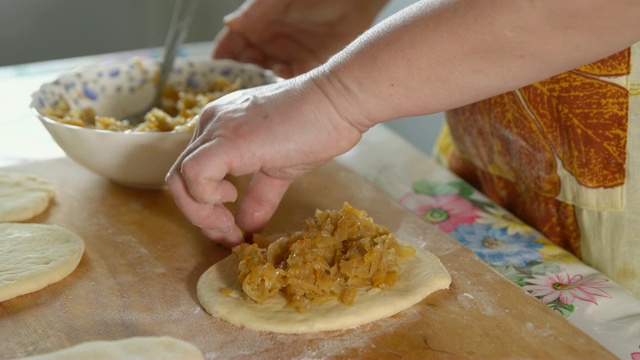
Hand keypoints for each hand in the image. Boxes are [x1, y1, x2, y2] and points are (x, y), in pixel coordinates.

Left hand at [166, 76, 365, 246]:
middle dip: (200, 216)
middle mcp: (210, 124)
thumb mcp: (278, 170)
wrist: (338, 104)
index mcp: (220, 128)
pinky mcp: (227, 140)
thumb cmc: (316, 128)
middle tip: (229, 234)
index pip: (193, 172)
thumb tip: (248, 228)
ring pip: (179, 178)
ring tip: (229, 225)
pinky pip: (193, 175)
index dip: (206, 208)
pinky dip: (205, 200)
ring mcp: (216, 129)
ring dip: (200, 213)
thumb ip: (258, 196)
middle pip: (180, 178)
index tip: (233, 230)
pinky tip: (232, 201)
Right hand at [211, 0, 387, 77]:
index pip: (230, 44)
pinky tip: (280, 87)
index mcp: (257, 23)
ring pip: (266, 77)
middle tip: (227, 93)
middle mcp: (270, 41)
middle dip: (237, 79)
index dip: (220, 59)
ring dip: (258, 87)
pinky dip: (283, 87)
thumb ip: (257, 9)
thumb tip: (230, 23)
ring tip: (251, 95)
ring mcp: (289, 54)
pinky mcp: (309, 65)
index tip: (211, 74)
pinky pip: (291, 82)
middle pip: (245, 65)